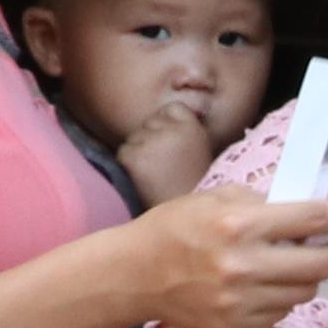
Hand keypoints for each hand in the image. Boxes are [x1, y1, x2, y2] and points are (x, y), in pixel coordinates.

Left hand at [106, 93, 226, 209]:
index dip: (172, 125)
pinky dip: (130, 165)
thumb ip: (186, 132)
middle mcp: (172, 130)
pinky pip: (124, 153)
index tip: (180, 146)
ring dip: (141, 153)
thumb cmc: (197, 186)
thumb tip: (166, 115)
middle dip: (154, 138)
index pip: (172, 109)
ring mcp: (150, 143)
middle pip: (150, 123)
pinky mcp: (133, 158)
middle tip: (169, 165)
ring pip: (134, 138)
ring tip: (159, 174)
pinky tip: (147, 180)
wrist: (191, 218)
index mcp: (193, 127)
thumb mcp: (203, 152)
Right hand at [124, 182, 327, 327]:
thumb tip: (313, 210)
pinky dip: (283, 295)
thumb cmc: (174, 228)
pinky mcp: (238, 326)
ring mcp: (241, 302)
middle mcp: (244, 266)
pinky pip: (282, 311)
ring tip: (296, 259)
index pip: (313, 218)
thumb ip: (263, 203)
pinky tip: (264, 282)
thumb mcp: (214, 200)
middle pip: (322, 263)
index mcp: (239, 226)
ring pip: (306, 291)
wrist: (131, 275)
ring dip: (311, 274)